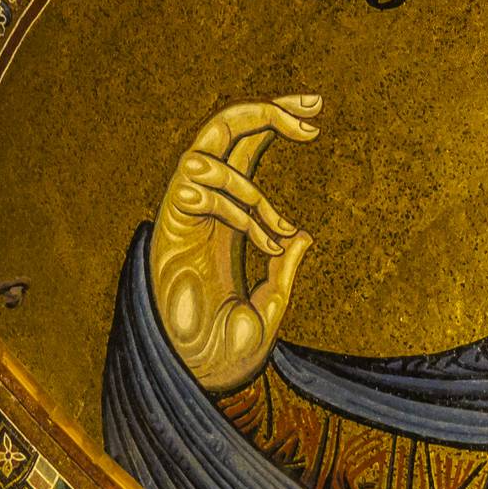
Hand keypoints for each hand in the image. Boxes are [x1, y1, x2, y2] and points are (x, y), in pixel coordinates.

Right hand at [149, 95, 321, 392]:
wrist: (200, 380)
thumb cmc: (227, 352)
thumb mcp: (271, 305)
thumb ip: (285, 270)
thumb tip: (305, 236)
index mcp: (228, 220)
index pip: (245, 151)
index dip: (274, 122)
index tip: (317, 111)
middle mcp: (204, 212)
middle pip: (221, 132)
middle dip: (263, 110)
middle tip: (314, 108)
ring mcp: (184, 221)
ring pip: (206, 155)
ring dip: (254, 188)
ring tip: (280, 235)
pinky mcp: (170, 234)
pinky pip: (197, 189)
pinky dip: (240, 208)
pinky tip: (266, 244)